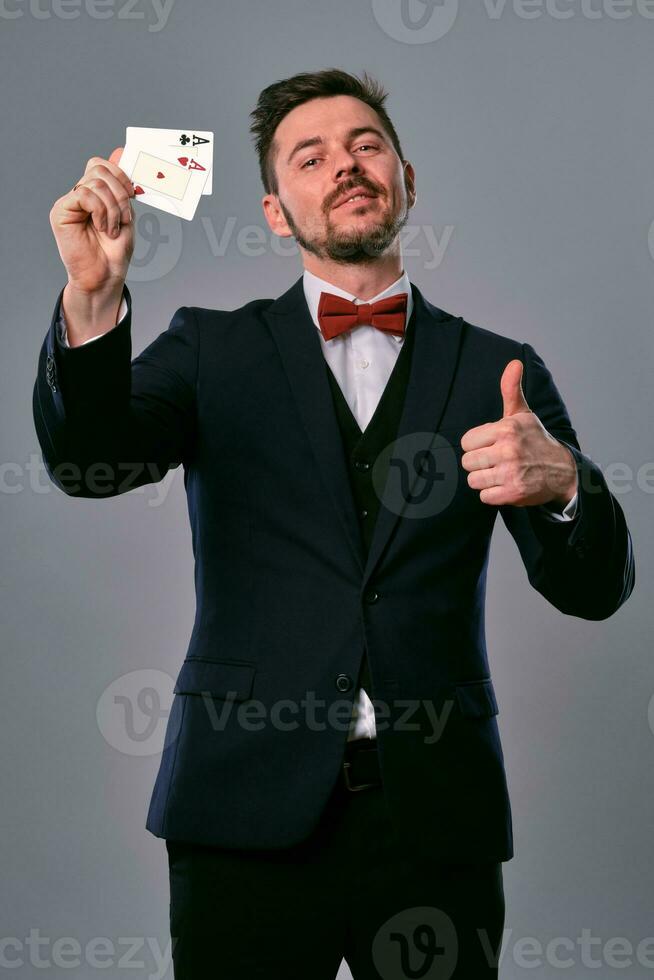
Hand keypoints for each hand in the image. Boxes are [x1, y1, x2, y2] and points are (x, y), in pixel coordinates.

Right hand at [49, 148, 134, 293]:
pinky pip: (84, 194)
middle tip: (124, 217)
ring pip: (95, 183)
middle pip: (99, 169)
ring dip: (113, 208)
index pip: (102, 165)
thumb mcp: (126, 214)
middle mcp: (80, 194)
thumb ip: (123, 186)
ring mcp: (69, 202)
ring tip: (112, 229)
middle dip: (120, 192)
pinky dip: (100, 211)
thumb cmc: (114, 251)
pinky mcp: (61, 211)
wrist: (105, 277)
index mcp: (95, 193)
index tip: (133, 194)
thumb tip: (120, 150)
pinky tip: (103, 228)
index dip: (120, 174)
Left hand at [460, 359, 578, 507]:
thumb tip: (514, 363)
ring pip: (474, 480)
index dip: (476, 445)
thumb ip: (511, 390)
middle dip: (479, 463)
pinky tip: (506, 485)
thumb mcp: (523, 414)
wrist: (562, 470)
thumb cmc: (536, 440)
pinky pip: (485, 497)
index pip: (467, 441)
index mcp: (507, 429)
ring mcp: (511, 473)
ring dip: (485, 480)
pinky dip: (493, 494)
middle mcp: (509, 450)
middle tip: (496, 461)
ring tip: (501, 472)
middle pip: (468, 462)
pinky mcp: (514, 493)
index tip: (490, 445)